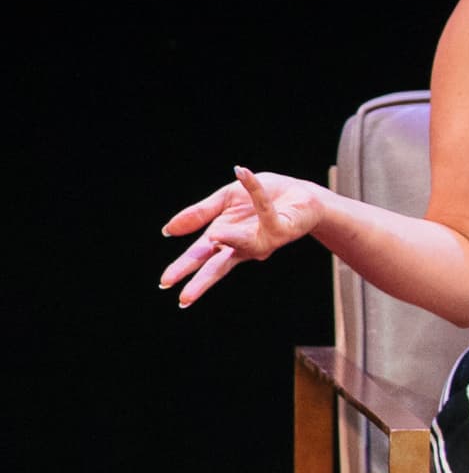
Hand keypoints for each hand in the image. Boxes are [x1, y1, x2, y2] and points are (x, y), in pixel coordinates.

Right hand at [159, 168, 322, 307]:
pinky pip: (265, 206)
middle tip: (183, 298)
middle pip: (218, 265)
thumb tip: (168, 230)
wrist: (299, 194)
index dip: (183, 268)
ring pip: (245, 243)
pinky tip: (243, 174)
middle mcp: (243, 245)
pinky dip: (254, 189)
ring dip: (231, 237)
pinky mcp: (281, 227)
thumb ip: (199, 214)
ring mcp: (263, 240)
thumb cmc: (263, 199)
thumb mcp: (224, 200)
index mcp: (224, 238)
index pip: (200, 256)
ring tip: (216, 236)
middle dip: (201, 280)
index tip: (165, 282)